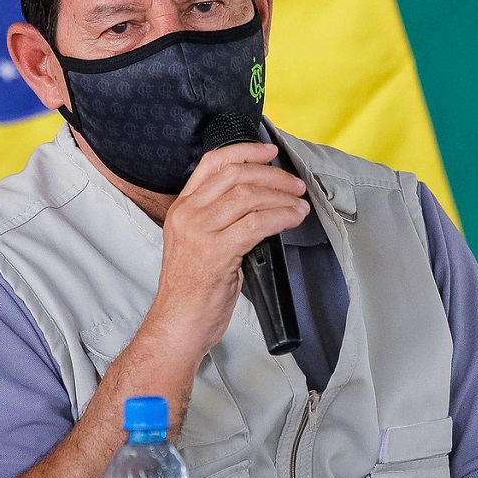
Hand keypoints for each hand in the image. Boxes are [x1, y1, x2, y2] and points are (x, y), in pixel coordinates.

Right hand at [141, 142, 307, 360]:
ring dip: (281, 196)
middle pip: (235, 176)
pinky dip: (281, 217)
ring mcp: (200, 232)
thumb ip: (219, 219)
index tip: (269, 152)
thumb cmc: (192, 291)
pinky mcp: (216, 252)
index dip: (245, 151)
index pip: (212, 163)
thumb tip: (259, 202)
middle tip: (294, 184)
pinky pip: (257, 223)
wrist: (178, 325)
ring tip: (299, 203)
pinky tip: (294, 218)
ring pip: (248, 197)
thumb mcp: (197, 244)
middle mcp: (188, 215)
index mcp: (182, 209)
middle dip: (272, 176)